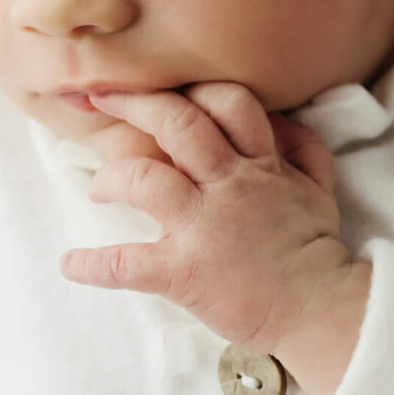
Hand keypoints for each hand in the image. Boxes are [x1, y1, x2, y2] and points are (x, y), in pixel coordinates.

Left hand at [59, 82, 353, 353]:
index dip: (188, 88)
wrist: (321, 310)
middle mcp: (229, 185)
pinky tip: (71, 264)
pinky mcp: (184, 271)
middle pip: (177, 123)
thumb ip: (302, 150)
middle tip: (100, 97)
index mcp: (260, 163)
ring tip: (97, 188)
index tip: (157, 84)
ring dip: (110, 177)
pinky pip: (127, 263)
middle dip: (132, 103)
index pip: (226, 102)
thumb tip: (283, 121)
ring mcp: (204, 227)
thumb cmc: (315, 250)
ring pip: (144, 178)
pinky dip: (93, 264)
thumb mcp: (318, 189)